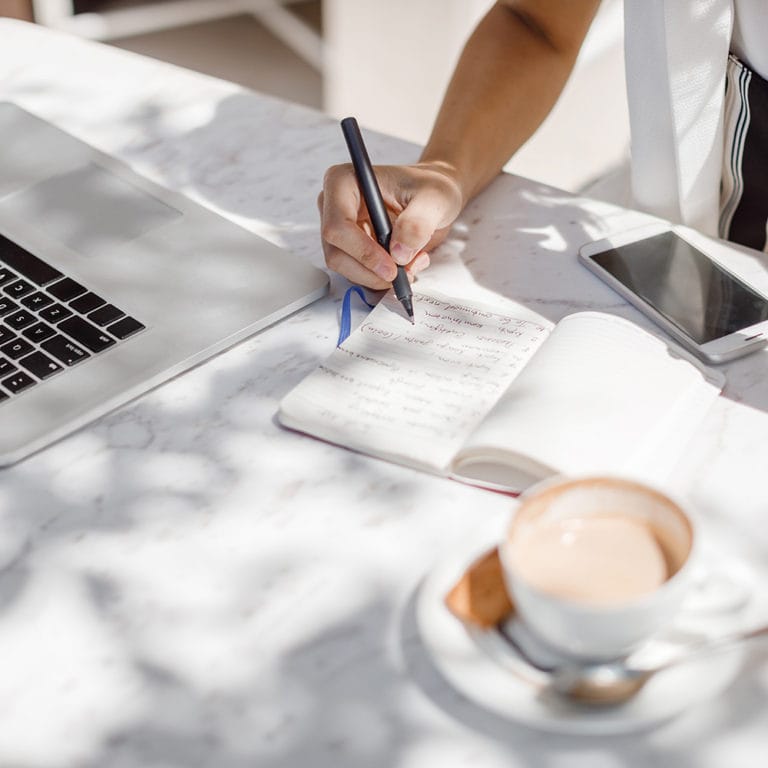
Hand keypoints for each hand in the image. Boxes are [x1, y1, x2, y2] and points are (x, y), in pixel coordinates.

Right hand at [318, 162, 463, 288]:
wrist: (432, 198)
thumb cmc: (429, 187)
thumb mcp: (434, 199)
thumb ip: (418, 222)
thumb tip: (398, 252)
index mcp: (344, 182)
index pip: (338, 226)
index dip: (363, 252)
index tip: (391, 267)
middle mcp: (333, 205)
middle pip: (336, 253)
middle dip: (371, 271)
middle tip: (403, 273)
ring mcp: (340, 229)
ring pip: (346, 268)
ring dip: (379, 276)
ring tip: (412, 263)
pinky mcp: (349, 248)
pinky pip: (358, 273)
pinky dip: (381, 277)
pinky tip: (405, 264)